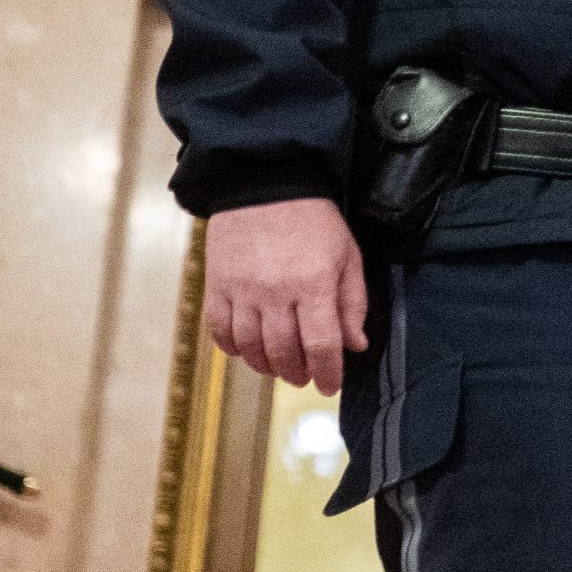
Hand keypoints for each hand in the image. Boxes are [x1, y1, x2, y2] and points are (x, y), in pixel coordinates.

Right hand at [205, 198, 368, 394]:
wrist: (266, 184)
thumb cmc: (314, 221)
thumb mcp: (347, 257)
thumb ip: (352, 303)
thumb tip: (354, 345)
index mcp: (313, 285)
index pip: (321, 345)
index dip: (328, 373)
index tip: (330, 387)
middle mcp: (275, 292)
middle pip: (283, 352)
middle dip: (297, 373)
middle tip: (304, 377)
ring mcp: (242, 290)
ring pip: (250, 346)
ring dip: (266, 365)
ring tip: (278, 368)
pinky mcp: (217, 284)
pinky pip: (220, 329)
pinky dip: (232, 348)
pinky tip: (246, 350)